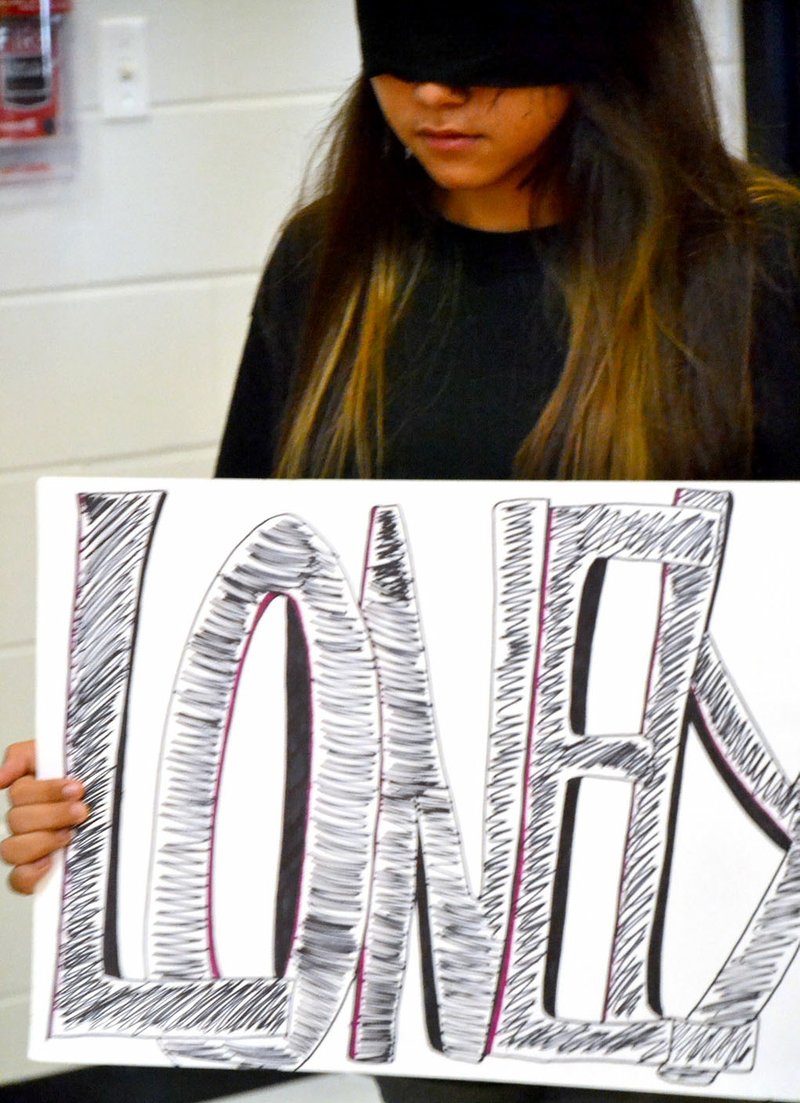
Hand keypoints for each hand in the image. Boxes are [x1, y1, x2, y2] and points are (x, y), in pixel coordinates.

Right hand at [0, 741, 88, 893]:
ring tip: (70, 835)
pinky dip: (30, 874)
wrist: (117, 797)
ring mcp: (30, 846)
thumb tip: (0, 777)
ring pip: (12, 849)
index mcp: (28, 793)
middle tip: (82, 811)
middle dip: (53, 814)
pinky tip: (50, 862)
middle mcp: (26, 820)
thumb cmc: (88, 779)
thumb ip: (23, 757)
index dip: (47, 791)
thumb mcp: (61, 753)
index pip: (19, 793)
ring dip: (43, 841)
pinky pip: (18, 880)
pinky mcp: (38, 871)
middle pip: (17, 821)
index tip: (77, 788)